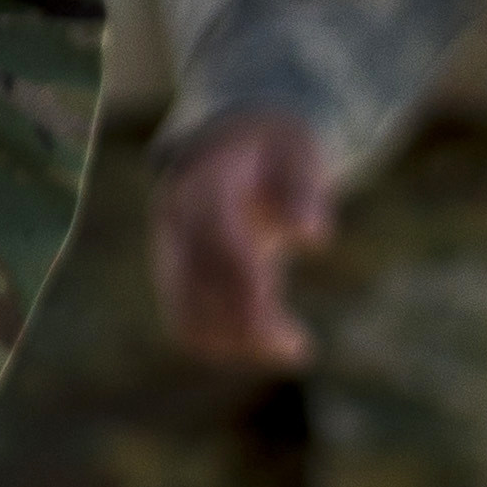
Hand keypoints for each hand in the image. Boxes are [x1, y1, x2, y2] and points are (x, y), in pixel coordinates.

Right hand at [152, 113, 335, 370]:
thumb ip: (305, 187)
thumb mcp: (298, 148)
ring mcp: (171, 249)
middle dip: (244, 322)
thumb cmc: (274, 144)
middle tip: (298, 347)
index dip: (243, 281)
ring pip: (186, 314)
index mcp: (202, 180)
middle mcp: (175, 219)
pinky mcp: (180, 274)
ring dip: (237, 342)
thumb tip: (315, 238)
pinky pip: (191, 321)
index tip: (280, 318)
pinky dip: (230, 342)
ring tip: (296, 348)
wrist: (230, 138)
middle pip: (196, 284)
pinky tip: (280, 345)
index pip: (215, 238)